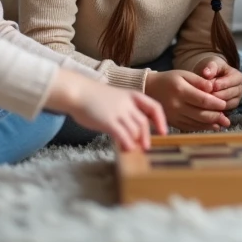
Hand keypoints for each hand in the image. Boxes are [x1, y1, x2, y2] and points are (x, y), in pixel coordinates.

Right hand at [47, 68, 166, 150]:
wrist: (77, 92)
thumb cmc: (94, 97)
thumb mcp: (116, 98)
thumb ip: (126, 111)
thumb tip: (134, 130)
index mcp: (132, 95)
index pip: (154, 107)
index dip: (160, 120)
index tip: (163, 132)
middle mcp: (128, 104)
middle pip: (144, 122)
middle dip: (147, 136)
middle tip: (146, 147)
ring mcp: (118, 112)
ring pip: (135, 130)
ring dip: (136, 142)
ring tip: (133, 149)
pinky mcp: (108, 121)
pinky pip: (123, 136)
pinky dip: (127, 144)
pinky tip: (125, 150)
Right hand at [145, 69, 230, 131]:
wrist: (149, 90)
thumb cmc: (169, 80)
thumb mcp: (183, 74)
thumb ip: (199, 81)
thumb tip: (213, 87)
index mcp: (180, 90)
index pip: (202, 100)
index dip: (215, 103)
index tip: (224, 104)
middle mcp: (177, 105)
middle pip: (200, 114)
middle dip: (216, 116)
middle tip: (226, 117)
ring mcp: (174, 116)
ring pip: (196, 123)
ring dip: (211, 124)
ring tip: (223, 123)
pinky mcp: (173, 122)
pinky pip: (190, 127)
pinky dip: (202, 127)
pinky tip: (212, 126)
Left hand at [196, 59, 241, 110]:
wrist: (210, 77)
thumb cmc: (213, 69)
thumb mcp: (213, 64)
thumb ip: (211, 67)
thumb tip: (206, 73)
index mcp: (238, 77)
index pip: (231, 83)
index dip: (219, 84)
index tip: (209, 86)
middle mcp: (240, 90)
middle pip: (229, 95)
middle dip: (216, 95)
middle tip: (204, 95)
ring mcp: (236, 100)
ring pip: (226, 105)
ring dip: (215, 103)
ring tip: (204, 100)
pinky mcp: (229, 109)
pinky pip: (223, 112)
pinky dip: (215, 110)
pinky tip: (206, 108)